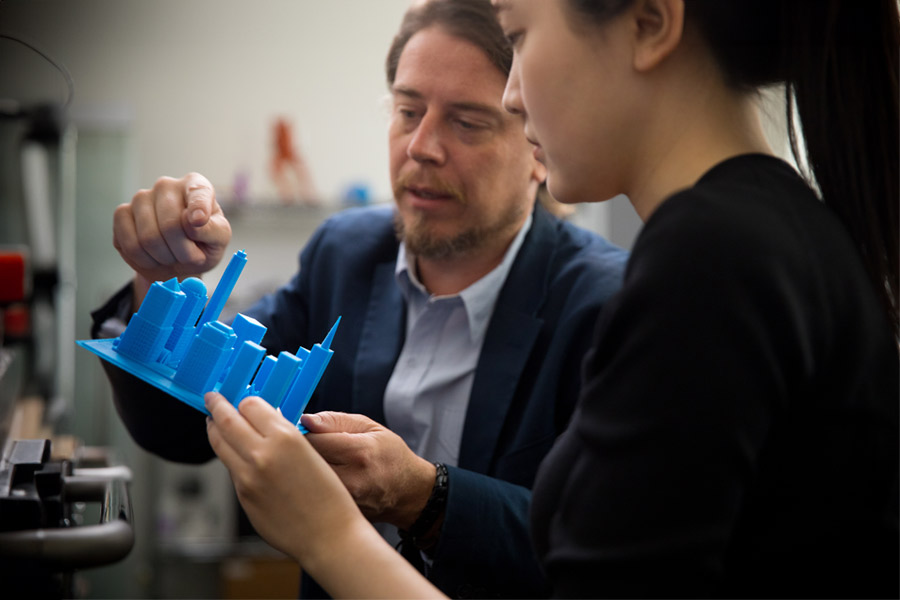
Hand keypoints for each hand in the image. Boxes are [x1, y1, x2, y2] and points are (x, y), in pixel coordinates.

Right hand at [113, 172, 231, 304]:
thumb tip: (194, 221)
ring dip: (164, 258)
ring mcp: (141, 197)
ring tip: (172, 256)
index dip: (198, 207)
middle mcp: (166, 186)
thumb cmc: (203, 244)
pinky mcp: (122, 213)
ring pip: (148, 238)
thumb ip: (213, 230)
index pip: (198, 192)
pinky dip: (145, 260)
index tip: (198, 221)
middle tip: (189, 257)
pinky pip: (130, 244)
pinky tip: (154, 257)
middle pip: (170, 225)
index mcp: (196, 186)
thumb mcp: (219, 239)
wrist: (178, 259)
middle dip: (182, 251)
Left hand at [204, 393, 363, 564]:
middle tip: (212, 398)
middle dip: (217, 406)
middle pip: (226, 420)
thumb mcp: (312, 452)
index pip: (250, 405)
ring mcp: (248, 478)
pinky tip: (234, 454)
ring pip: (220, 444)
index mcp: (285, 438)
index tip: (239, 397)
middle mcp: (262, 455)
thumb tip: (265, 421)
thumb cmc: (330, 496)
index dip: (244, 400)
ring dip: (215, 430)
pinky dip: (230, 456)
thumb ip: (284, 435)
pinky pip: (231, 469)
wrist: (329, 535)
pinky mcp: (243, 497)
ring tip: (214, 423)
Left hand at [301, 411, 435, 529]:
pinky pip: (314, 497)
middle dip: (300, 454)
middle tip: (307, 450)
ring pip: (306, 483)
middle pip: (304, 464)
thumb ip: (335, 421)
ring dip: (304, 473)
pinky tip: (322, 484)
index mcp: (359, 452)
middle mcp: (351, 480)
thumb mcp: (370, 428)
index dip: (302, 434)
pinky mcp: (340, 515)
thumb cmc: (390, 456)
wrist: (409, 493)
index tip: (303, 433)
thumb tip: (305, 420)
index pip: (312, 440)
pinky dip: (312, 488)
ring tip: (317, 467)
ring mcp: (345, 502)